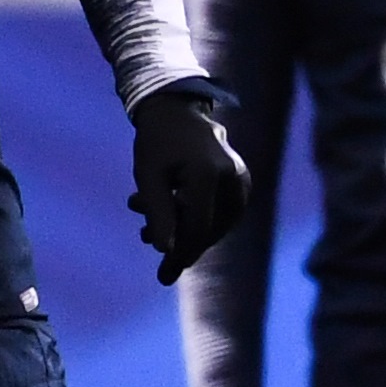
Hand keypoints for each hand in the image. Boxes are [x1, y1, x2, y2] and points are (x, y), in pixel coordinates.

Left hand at [128, 85, 247, 284]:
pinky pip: (219, 214)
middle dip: (177, 240)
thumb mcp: (148, 177)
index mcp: (208, 174)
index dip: (180, 254)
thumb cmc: (158, 142)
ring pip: (214, 224)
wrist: (178, 110)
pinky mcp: (241, 184)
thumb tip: (167, 252)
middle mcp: (233, 179)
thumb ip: (158, 213)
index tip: (163, 276)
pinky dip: (194, 218)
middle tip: (143, 237)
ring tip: (145, 220)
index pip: (198, 228)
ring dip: (183, 228)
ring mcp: (242, 182)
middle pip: (208, 229)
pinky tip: (168, 208)